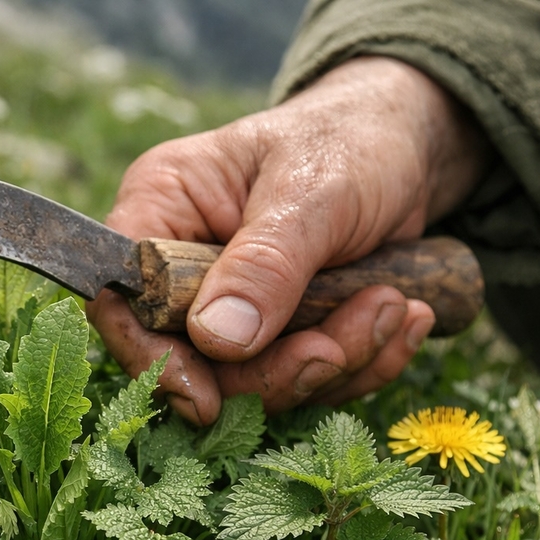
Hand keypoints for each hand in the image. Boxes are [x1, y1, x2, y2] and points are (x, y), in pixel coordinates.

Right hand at [86, 56, 490, 423]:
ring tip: (394, 305)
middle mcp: (183, 265)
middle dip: (276, 368)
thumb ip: (266, 264)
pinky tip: (404, 317)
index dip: (153, 358)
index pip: (123, 300)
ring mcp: (233, 306)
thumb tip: (217, 340)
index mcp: (162, 208)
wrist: (415, 146)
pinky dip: (363, 361)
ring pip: (258, 380)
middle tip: (340, 347)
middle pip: (193, 360)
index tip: (205, 398)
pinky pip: (309, 379)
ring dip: (337, 360)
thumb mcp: (315, 190)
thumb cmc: (353, 140)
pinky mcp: (282, 334)